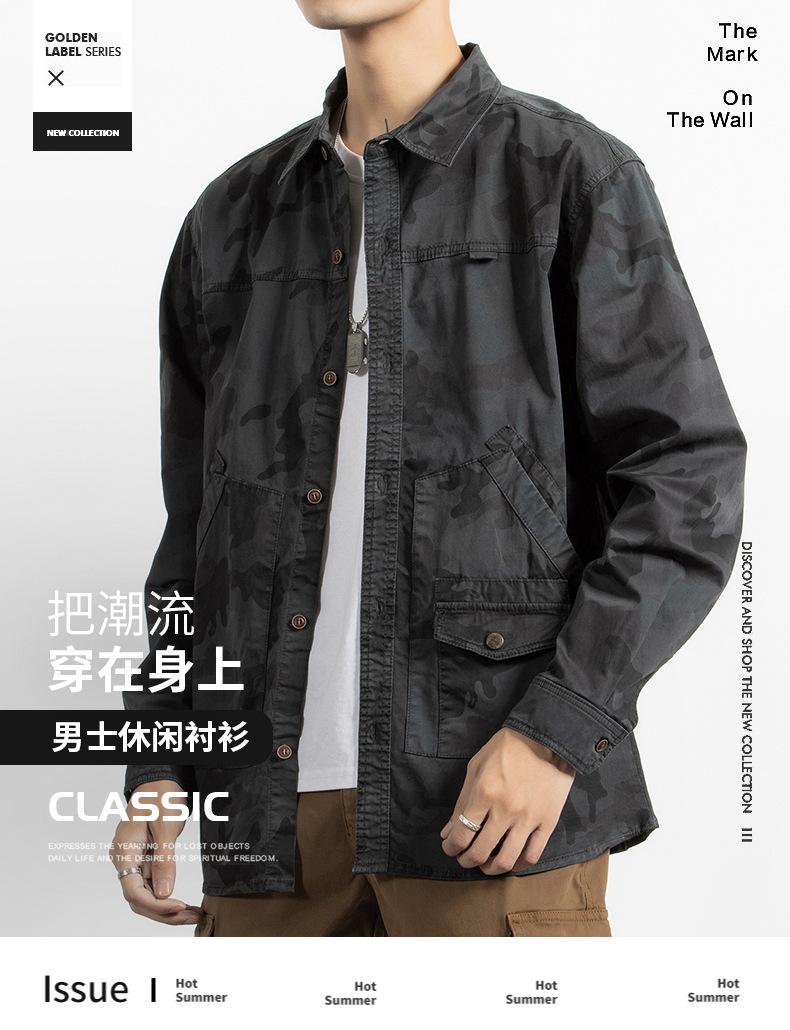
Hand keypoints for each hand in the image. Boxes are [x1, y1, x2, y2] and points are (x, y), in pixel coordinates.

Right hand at [110, 779, 200, 925]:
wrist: (160, 779)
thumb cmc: (160, 796)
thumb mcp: (165, 826)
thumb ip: (164, 860)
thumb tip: (165, 894)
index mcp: (124, 852)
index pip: (134, 892)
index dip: (157, 905)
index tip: (180, 907)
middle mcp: (125, 859)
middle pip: (139, 899)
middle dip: (164, 913)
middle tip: (192, 916)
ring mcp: (134, 860)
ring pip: (146, 895)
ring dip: (168, 908)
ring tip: (193, 914)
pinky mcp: (145, 859)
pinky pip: (153, 884)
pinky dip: (168, 896)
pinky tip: (185, 903)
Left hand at [440, 728, 574, 874]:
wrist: (547, 738)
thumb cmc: (506, 748)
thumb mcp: (476, 767)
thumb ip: (462, 801)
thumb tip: (448, 831)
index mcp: (484, 794)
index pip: (461, 834)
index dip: (451, 847)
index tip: (450, 847)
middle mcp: (505, 811)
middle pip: (480, 852)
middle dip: (466, 860)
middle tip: (464, 858)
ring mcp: (528, 819)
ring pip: (506, 861)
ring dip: (490, 869)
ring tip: (485, 865)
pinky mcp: (548, 823)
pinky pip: (532, 855)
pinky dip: (518, 865)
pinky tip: (511, 860)